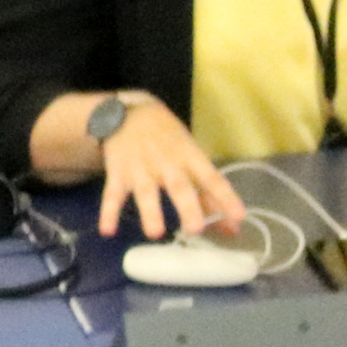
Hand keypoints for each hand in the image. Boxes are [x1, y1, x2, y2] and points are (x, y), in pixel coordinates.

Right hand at [96, 100, 247, 243]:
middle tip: (195, 229)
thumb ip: (208, 194)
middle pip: (179, 186)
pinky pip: (112, 194)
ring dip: (150, 212)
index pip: (211, 178)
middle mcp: (167, 163)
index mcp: (190, 157)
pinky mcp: (118, 173)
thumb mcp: (191, 158)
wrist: (130, 113)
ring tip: (155, 233)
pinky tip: (107, 230)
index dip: (225, 197)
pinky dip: (108, 212)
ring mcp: (141, 168)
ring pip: (146, 192)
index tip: (238, 217)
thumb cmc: (168, 140)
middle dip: (188, 207)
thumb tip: (232, 227)